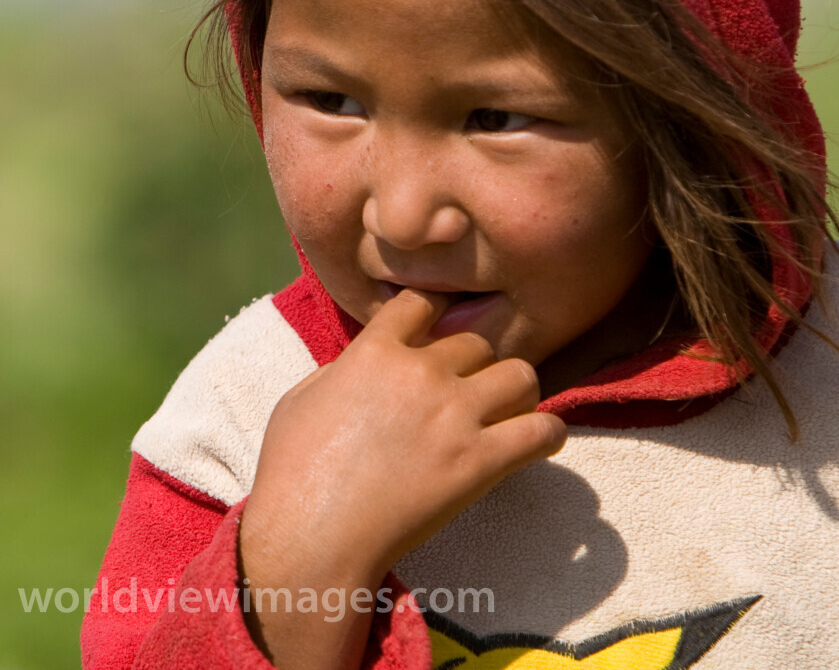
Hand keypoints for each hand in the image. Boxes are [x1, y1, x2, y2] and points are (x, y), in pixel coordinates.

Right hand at [238, 288, 566, 669]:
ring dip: (517, 392)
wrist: (311, 536)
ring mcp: (454, 415)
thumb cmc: (291, 473)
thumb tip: (364, 364)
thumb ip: (341, 371)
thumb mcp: (300, 400)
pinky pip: (543, 430)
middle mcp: (419, 372)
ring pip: (521, 374)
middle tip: (470, 391)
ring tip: (507, 413)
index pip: (422, 302)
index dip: (433, 314)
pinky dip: (547, 434)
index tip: (439, 333)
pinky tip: (535, 443)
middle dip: (475, 364)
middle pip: (477, 340)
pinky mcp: (479, 461)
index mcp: (373, 351)